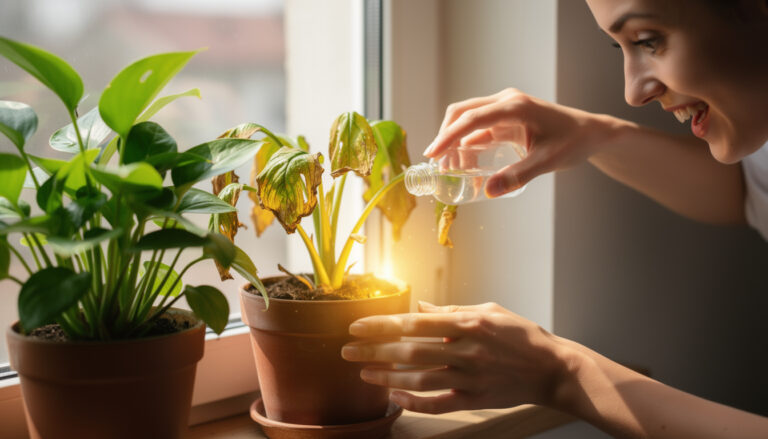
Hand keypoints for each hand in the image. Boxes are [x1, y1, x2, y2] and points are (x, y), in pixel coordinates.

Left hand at [341, 301, 573, 413]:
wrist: (552, 368)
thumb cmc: (521, 335)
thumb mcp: (489, 311)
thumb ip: (452, 310)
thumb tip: (419, 308)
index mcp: (468, 323)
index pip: (414, 323)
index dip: (381, 325)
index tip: (356, 326)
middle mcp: (466, 351)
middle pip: (409, 352)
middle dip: (373, 352)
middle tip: (347, 352)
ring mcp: (470, 378)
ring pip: (419, 380)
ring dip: (387, 378)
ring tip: (364, 375)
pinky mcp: (475, 400)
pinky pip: (438, 404)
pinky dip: (414, 403)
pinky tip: (395, 398)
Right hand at [424, 88, 616, 196]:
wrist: (590, 133)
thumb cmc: (574, 142)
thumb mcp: (548, 161)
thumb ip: (518, 176)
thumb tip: (488, 191)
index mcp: (515, 107)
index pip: (472, 119)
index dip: (448, 136)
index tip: (432, 153)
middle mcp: (506, 102)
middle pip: (463, 113)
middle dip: (445, 136)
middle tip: (436, 163)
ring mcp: (504, 109)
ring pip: (468, 120)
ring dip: (455, 141)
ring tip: (448, 168)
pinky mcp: (505, 120)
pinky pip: (479, 130)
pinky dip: (467, 145)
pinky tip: (464, 164)